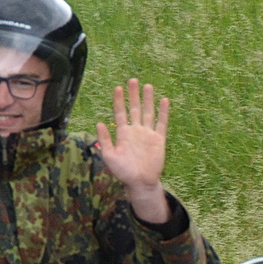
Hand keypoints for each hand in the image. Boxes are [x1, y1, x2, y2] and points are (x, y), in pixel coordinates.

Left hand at [96, 78, 170, 223]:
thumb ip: (105, 140)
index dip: (119, 101)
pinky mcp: (159, 139)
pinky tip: (164, 100)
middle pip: (134, 108)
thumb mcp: (109, 157)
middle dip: (133, 95)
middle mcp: (135, 131)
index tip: (118, 88)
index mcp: (123, 134)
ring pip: (148, 112)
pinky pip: (161, 123)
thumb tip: (98, 123)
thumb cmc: (123, 172)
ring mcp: (148, 134)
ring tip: (148, 86)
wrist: (140, 183)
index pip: (120, 113)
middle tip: (132, 80)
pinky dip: (163, 112)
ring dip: (148, 100)